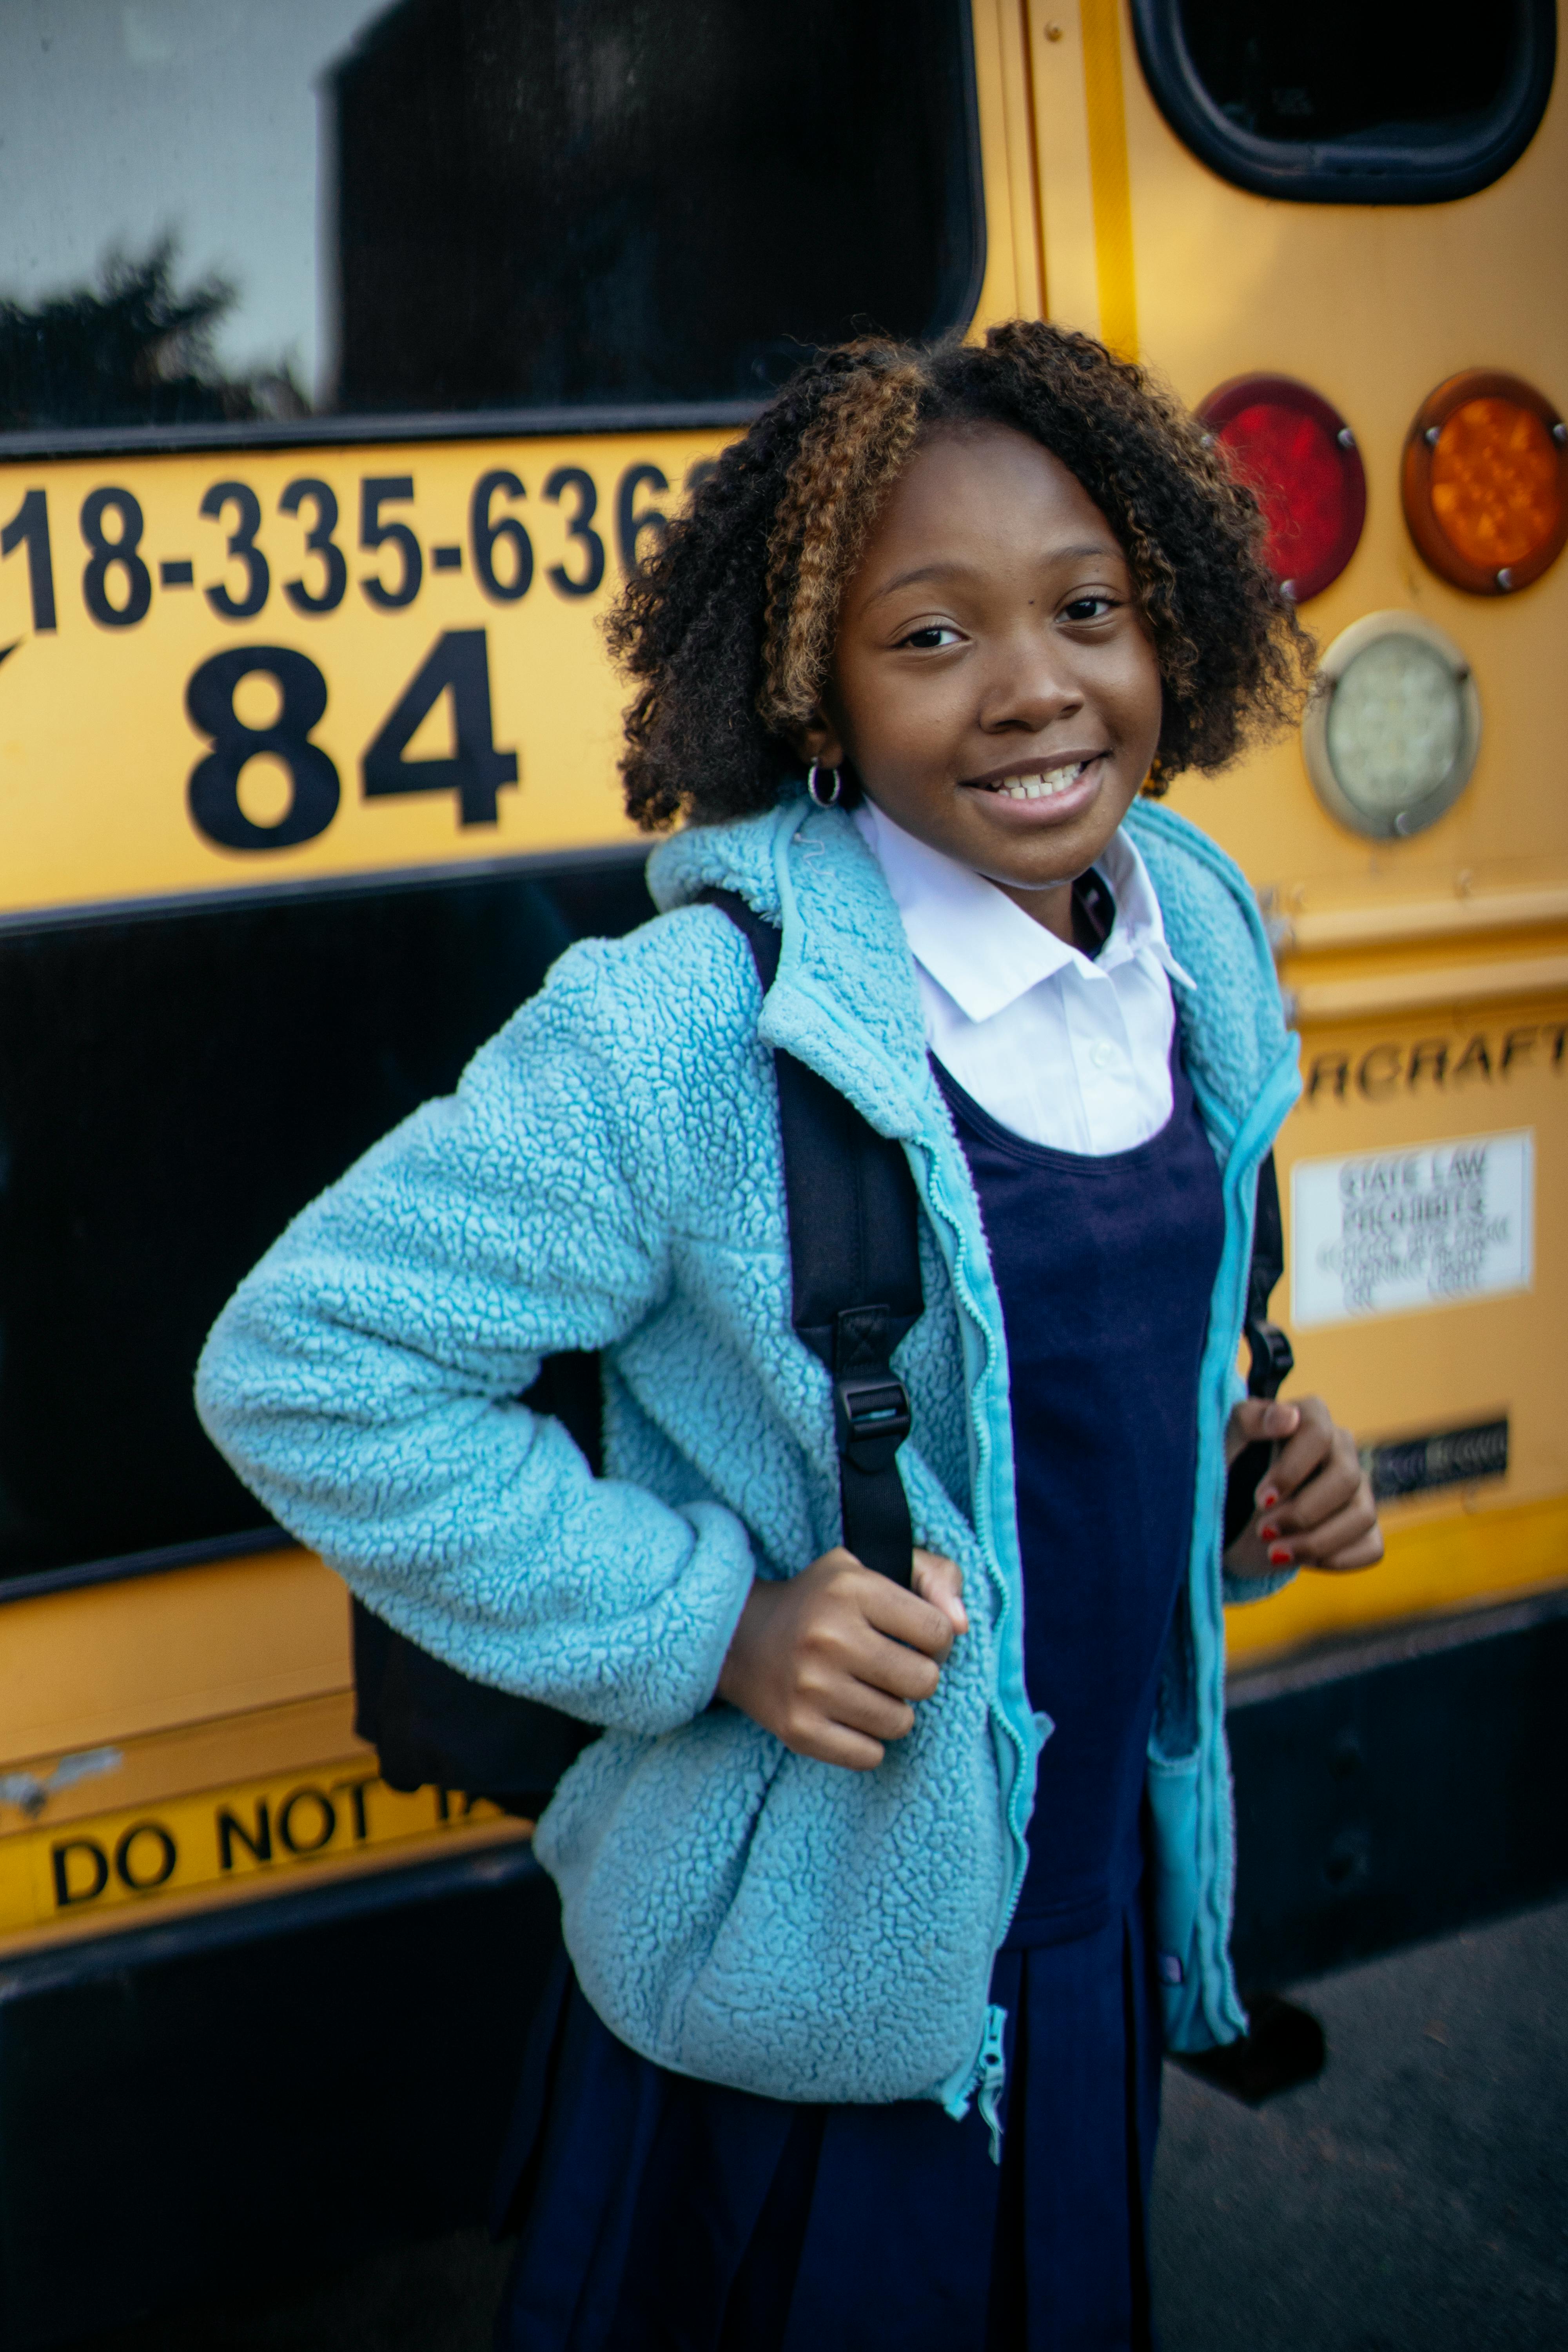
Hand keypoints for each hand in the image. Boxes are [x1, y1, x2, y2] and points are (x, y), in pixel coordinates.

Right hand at [716, 1546, 966, 1769]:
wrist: (740, 1638)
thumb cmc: (822, 1601)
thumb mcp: (873, 1567)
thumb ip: (935, 1577)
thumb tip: (963, 1626)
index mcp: (850, 1589)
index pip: (939, 1632)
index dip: (938, 1641)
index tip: (915, 1640)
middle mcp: (828, 1636)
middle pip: (924, 1682)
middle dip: (918, 1678)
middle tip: (893, 1669)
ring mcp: (810, 1687)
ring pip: (900, 1723)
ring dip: (894, 1711)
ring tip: (868, 1690)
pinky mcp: (797, 1730)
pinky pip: (869, 1756)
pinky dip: (867, 1742)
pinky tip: (848, 1715)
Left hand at [1224, 1395, 1382, 1576]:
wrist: (1226, 1518)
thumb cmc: (1226, 1472)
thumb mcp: (1223, 1443)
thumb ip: (1249, 1422)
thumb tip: (1289, 1417)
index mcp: (1310, 1419)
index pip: (1319, 1433)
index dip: (1292, 1470)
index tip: (1262, 1499)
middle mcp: (1340, 1451)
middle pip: (1346, 1477)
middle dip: (1303, 1512)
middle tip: (1264, 1530)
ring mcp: (1356, 1490)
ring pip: (1363, 1515)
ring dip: (1317, 1541)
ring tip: (1275, 1553)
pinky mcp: (1361, 1528)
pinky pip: (1372, 1546)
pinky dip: (1338, 1559)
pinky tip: (1302, 1560)